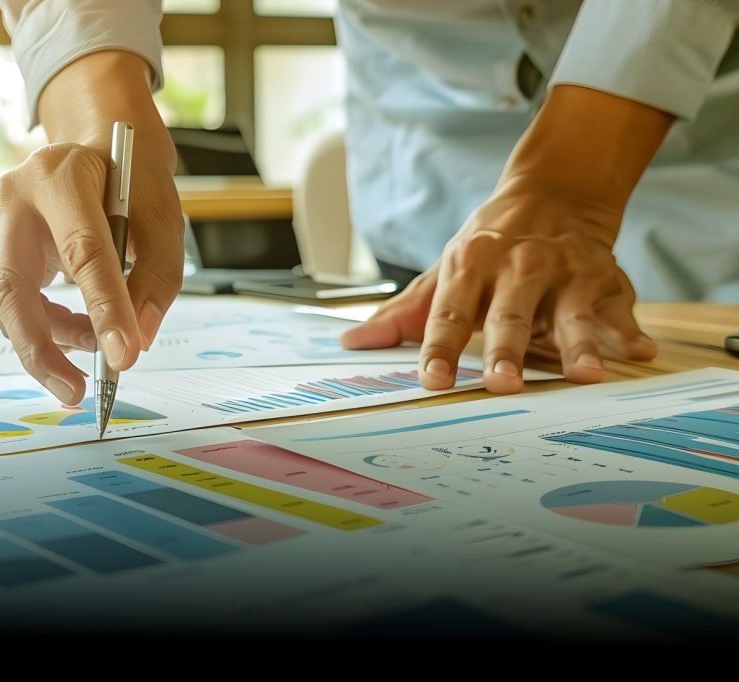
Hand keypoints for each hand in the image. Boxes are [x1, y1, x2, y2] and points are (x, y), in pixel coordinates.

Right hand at [0, 52, 182, 403]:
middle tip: (76, 392)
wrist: (96, 146)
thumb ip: (157, 278)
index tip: (125, 356)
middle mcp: (14, 197)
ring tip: (98, 352)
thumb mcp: (162, 218)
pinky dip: (51, 329)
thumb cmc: (131, 181)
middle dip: (40, 350)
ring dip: (53, 342)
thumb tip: (140, 340)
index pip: (82, 251)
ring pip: (8, 304)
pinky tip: (82, 331)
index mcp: (61, 176)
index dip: (104, 308)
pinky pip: (17, 304)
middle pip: (11, 288)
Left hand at [341, 189, 657, 392]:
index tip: (432, 381)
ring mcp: (565, 273)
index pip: (450, 312)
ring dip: (577, 344)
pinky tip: (637, 352)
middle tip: (503, 385)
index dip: (440, 348)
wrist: (554, 194)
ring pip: (571, 312)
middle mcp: (519, 267)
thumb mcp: (444, 271)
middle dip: (507, 348)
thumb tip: (351, 340)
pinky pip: (619, 308)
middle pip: (510, 314)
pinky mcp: (605, 280)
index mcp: (470, 264)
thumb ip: (402, 312)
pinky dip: (629, 329)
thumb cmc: (488, 246)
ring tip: (583, 374)